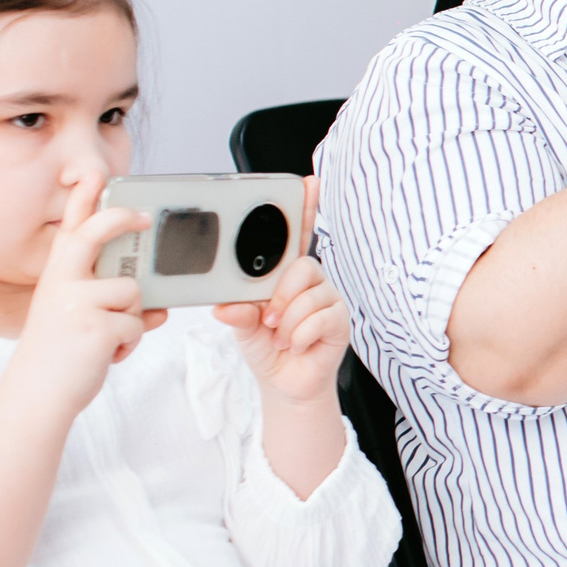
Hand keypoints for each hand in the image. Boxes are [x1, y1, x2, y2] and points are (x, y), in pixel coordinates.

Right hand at [9, 175, 167, 422]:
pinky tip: (107, 356)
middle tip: (145, 217)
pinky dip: (130, 345)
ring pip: (133, 293)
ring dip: (131, 320)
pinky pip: (136, 325)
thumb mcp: (75, 317)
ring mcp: (75, 303)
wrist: (36, 396)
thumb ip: (109, 302)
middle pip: (93, 233)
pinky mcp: (95, 327)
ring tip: (107, 339)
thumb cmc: (60, 355)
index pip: (70, 226)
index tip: (98, 175)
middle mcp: (61, 282)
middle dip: (119, 218)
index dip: (84, 198)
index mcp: (57, 276)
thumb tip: (161, 306)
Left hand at [215, 180, 350, 404]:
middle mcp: (310, 282)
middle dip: (280, 296)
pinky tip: (296, 344)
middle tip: (267, 319)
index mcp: (285, 276)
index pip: (297, 236)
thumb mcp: (242, 327)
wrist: (285, 383)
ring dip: (287, 323)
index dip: (304, 208)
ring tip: (280, 337)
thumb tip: (227, 306)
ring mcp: (328, 299)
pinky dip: (300, 335)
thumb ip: (237, 313)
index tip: (308, 183)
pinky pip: (320, 317)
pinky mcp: (340, 319)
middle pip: (300, 267)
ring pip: (308, 296)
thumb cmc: (266, 347)